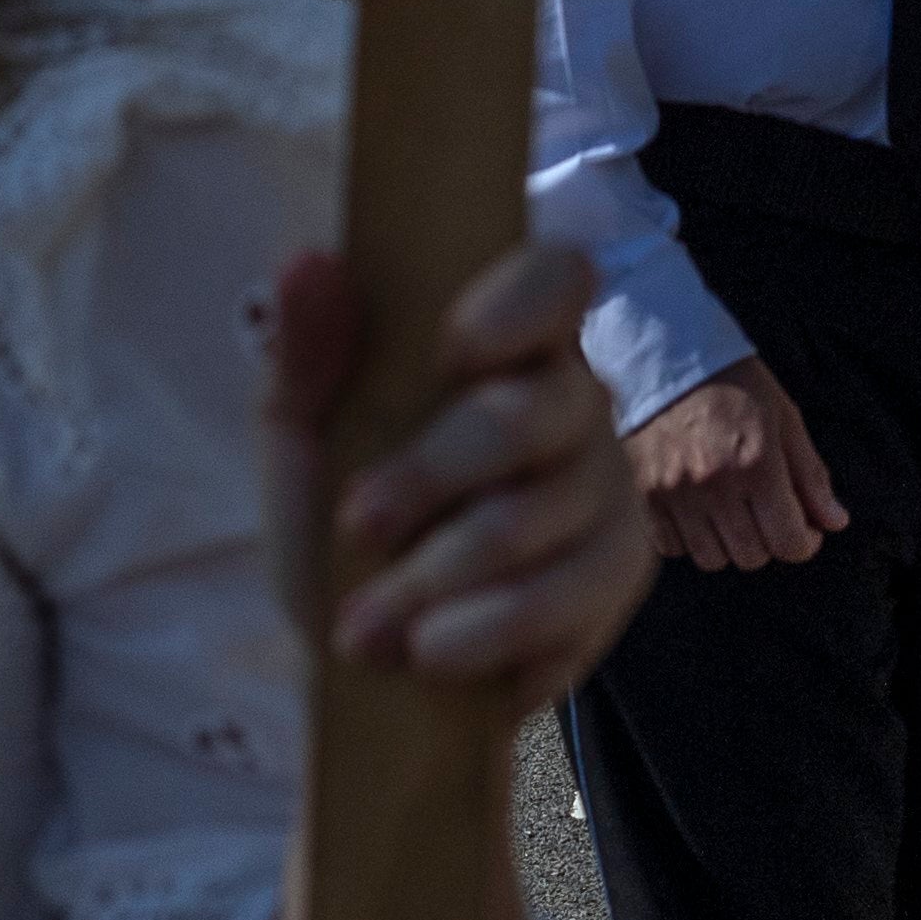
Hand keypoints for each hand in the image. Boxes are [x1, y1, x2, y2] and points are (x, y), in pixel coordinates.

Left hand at [268, 238, 654, 717]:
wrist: (362, 645)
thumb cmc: (338, 511)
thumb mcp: (301, 434)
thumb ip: (308, 353)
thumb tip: (308, 262)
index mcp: (507, 338)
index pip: (555, 278)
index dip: (518, 305)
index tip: (453, 352)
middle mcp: (575, 401)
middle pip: (531, 414)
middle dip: (432, 478)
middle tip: (355, 527)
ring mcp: (608, 491)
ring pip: (540, 519)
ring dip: (439, 580)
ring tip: (363, 631)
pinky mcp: (618, 577)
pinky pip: (571, 603)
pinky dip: (487, 636)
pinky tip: (434, 657)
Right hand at [625, 361, 846, 574]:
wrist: (667, 354)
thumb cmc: (735, 384)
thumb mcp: (785, 420)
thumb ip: (811, 475)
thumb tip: (835, 521)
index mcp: (757, 463)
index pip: (788, 541)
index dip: (805, 543)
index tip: (805, 529)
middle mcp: (715, 484)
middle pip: (752, 556)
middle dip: (769, 542)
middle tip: (769, 514)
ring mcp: (677, 493)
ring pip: (712, 559)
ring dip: (729, 545)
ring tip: (734, 513)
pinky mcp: (647, 495)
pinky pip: (673, 548)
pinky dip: (690, 540)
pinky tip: (700, 512)